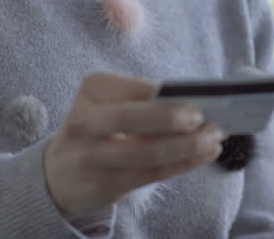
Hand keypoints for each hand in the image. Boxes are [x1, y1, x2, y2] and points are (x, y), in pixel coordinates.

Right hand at [44, 72, 226, 217]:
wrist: (59, 173)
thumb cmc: (98, 129)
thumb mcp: (108, 105)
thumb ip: (145, 102)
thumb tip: (197, 102)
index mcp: (91, 89)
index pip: (135, 88)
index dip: (168, 94)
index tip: (201, 97)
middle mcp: (85, 121)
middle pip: (132, 118)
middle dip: (173, 118)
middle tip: (205, 119)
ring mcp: (91, 156)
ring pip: (146, 152)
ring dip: (187, 146)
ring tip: (214, 138)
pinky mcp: (104, 184)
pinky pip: (151, 174)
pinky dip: (183, 164)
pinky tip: (204, 155)